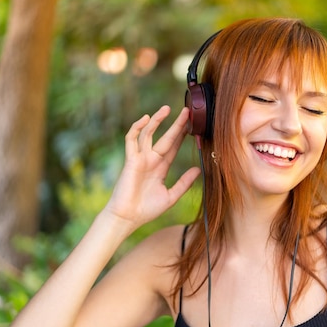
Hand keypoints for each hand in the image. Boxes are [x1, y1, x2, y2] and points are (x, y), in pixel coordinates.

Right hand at [104, 106, 200, 227]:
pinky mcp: (131, 160)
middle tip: (187, 111)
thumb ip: (184, 183)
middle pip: (165, 137)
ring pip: (148, 134)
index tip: (193, 125)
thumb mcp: (171, 196)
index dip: (182, 136)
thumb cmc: (147, 209)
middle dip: (176, 124)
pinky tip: (145, 118)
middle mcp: (151, 160)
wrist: (128, 217)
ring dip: (157, 121)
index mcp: (161, 167)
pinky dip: (137, 128)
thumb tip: (198, 169)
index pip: (174, 147)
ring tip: (167, 108)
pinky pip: (132, 140)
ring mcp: (140, 158)